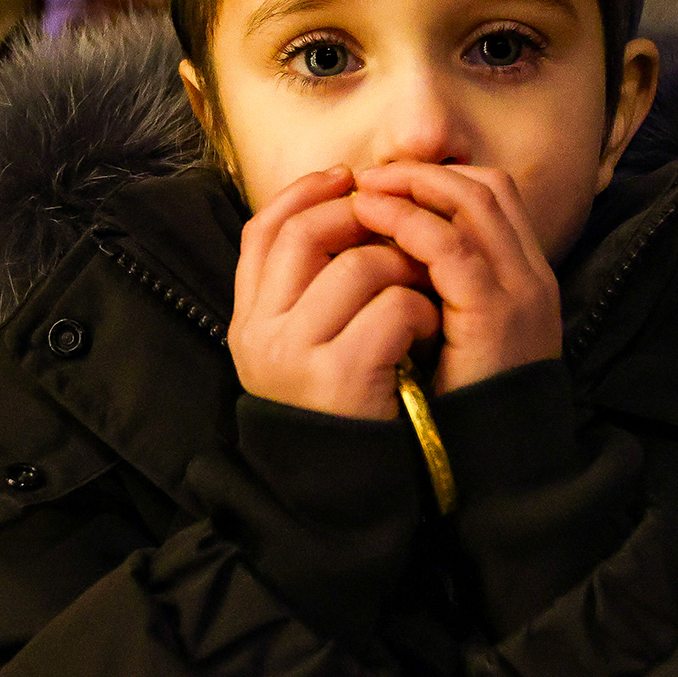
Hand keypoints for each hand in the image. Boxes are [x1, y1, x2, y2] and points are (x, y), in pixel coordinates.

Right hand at [232, 167, 443, 419]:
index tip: (348, 177)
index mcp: (248, 321)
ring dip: (404, 267)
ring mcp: (297, 355)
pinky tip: (429, 328)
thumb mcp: (306, 346)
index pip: (262, 230)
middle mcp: (261, 334)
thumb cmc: (342, 409)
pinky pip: (392, 309)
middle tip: (402, 223)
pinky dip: (422, 310)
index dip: (305, 193)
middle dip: (362, 217)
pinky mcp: (341, 377)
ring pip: (359, 265)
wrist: (344, 498)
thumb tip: (346, 205)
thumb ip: (309, 289)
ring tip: (422, 288)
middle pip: (306, 234)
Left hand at [346, 163, 560, 394]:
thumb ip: (439, 292)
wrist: (498, 469)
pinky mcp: (493, 315)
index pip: (494, 196)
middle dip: (423, 173)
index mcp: (526, 280)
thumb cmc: (464, 407)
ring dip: (412, 188)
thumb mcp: (457, 336)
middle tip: (370, 178)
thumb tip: (386, 251)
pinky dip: (407, 225)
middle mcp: (530, 277)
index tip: (389, 183)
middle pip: (486, 187)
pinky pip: (450, 249)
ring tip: (363, 192)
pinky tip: (371, 222)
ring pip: (472, 204)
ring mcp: (518, 292)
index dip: (441, 179)